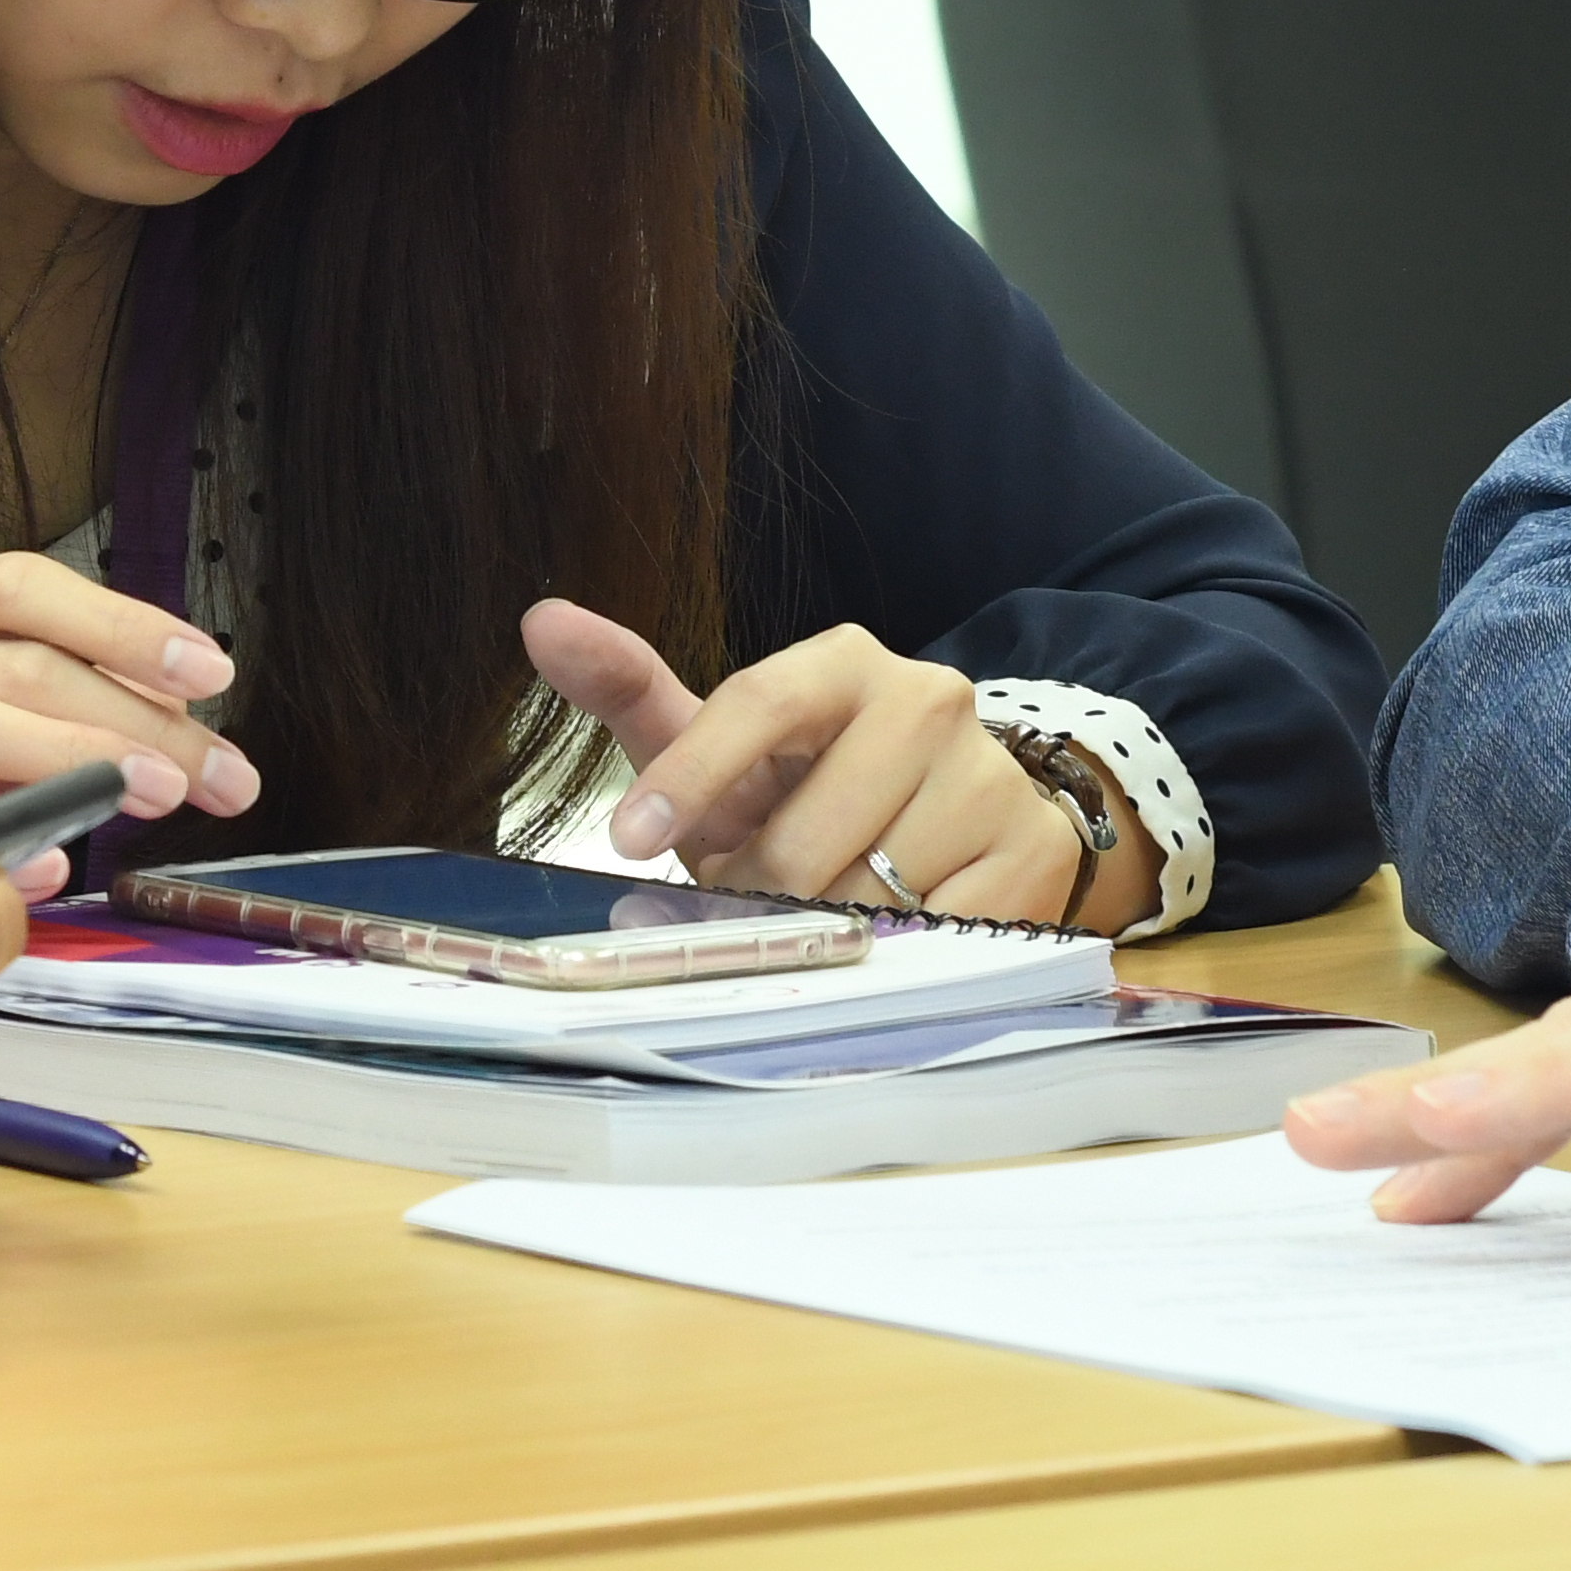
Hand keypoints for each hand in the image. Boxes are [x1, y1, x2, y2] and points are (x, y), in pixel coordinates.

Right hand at [0, 553, 258, 844]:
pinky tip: (57, 869)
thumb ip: (56, 717)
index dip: (123, 622)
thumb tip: (176, 731)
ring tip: (159, 796)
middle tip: (220, 773)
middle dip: (137, 714)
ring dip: (81, 757)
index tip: (211, 671)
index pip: (22, 584)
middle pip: (19, 656)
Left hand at [526, 602, 1137, 929]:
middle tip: (766, 886)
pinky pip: (929, 935)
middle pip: (801, 835)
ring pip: (863, 897)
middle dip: (761, 888)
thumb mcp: (720, 741)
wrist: (949, 827)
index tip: (626, 837)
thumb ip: (630, 686)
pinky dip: (892, 950)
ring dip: (823, 926)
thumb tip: (541, 620)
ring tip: (828, 899)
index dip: (687, 776)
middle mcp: (927, 698)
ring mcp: (987, 775)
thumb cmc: (809, 785)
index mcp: (842, 662)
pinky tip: (892, 920)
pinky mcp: (1028, 851)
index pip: (755, 705)